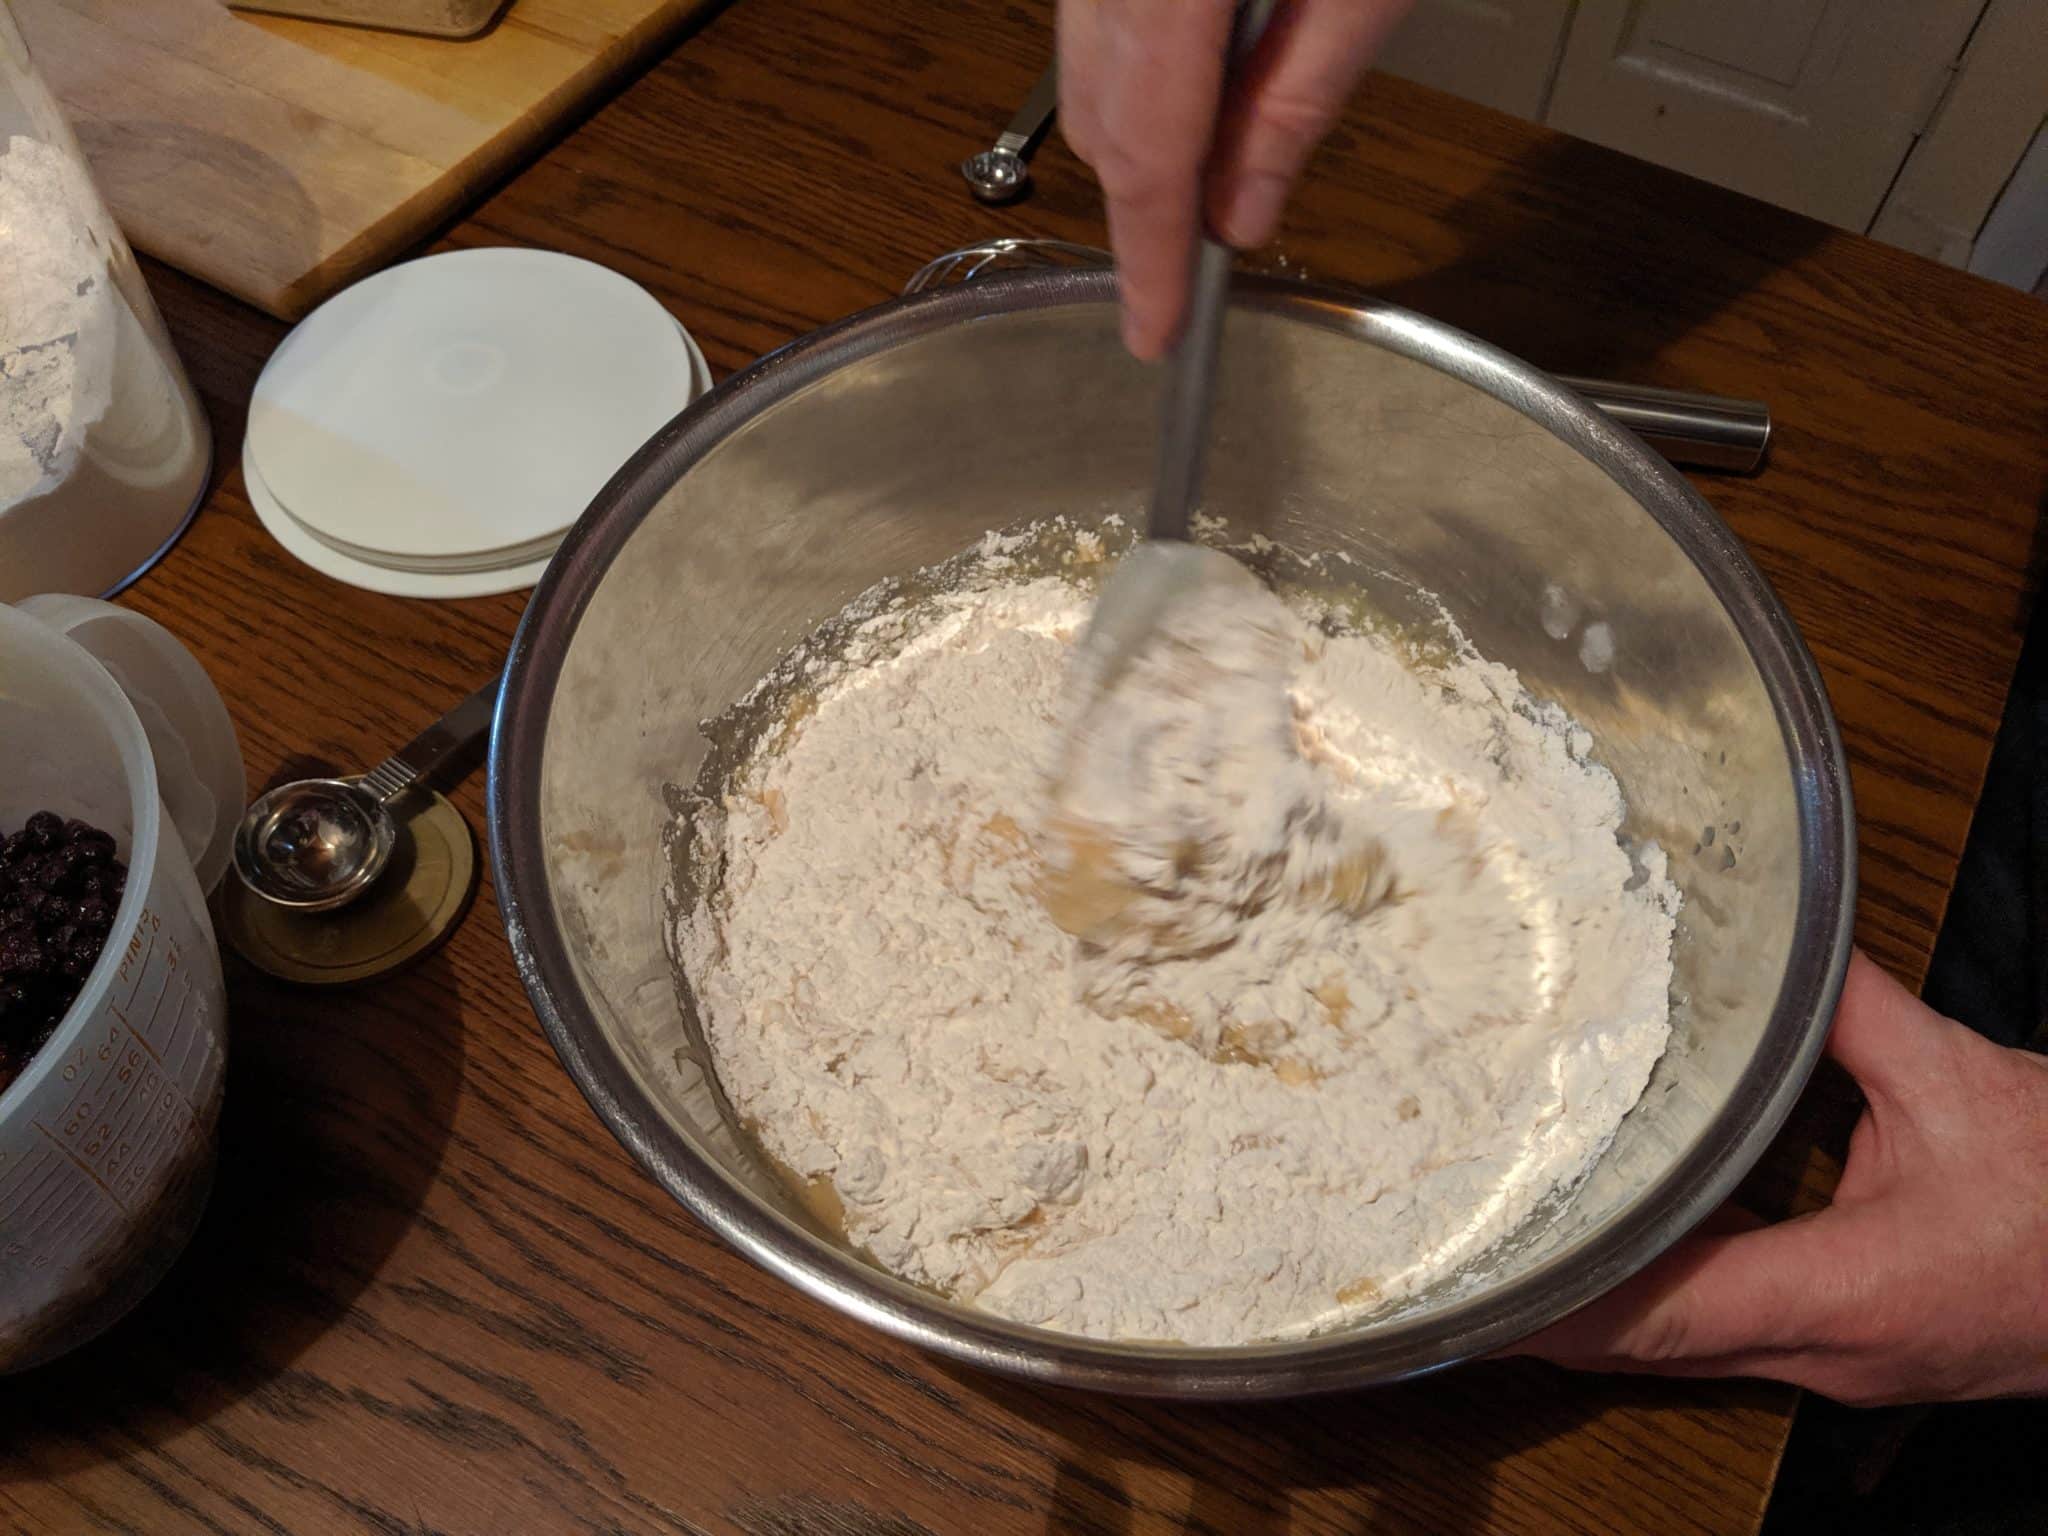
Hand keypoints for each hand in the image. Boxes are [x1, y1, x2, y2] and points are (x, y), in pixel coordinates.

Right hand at [1057, 0, 1412, 357]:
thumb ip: (1296, 98)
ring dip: (1144, 133)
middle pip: (1099, 125)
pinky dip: (1137, 69)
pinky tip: (1204, 70)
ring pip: (1086, 77)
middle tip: (1197, 267)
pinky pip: (1095, 23)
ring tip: (1224, 156)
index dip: (1150, 261)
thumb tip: (1242, 214)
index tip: (1157, 332)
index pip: (1146, 160)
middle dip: (1145, 205)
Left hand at [1516, 950, 2047, 1405]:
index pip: (1664, 1313)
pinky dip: (1661, 1302)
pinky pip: (1729, 1334)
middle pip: (1648, 1345)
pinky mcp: (1853, 1351)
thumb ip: (1854, 1011)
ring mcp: (1840, 1363)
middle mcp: (1828, 1348)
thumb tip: (1775, 944)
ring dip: (1598, 1312)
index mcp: (1848, 1291)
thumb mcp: (1964, 1085)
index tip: (1480, 1288)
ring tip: (1509, 1252)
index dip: (1560, 1303)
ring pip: (1683, 1349)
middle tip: (1458, 1263)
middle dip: (1549, 1311)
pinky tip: (1620, 1251)